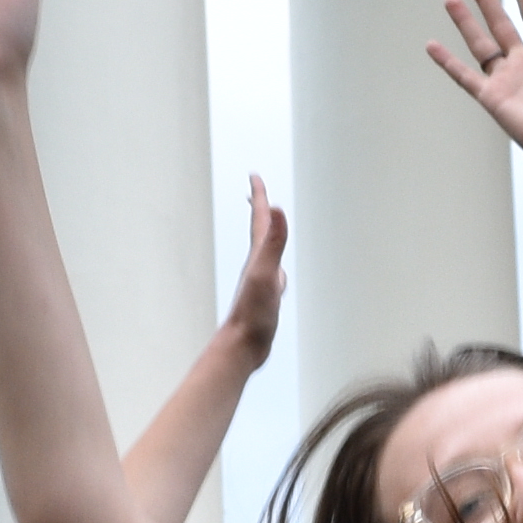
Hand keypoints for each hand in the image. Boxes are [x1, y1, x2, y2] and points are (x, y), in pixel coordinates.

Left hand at [216, 177, 290, 362]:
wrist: (243, 345)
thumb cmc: (253, 312)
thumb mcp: (266, 272)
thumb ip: (273, 242)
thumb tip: (277, 208)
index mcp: (258, 256)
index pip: (260, 220)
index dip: (259, 197)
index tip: (254, 176)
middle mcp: (257, 265)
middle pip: (259, 232)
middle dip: (259, 211)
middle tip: (257, 193)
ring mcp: (261, 281)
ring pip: (266, 252)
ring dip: (267, 236)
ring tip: (270, 229)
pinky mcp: (265, 298)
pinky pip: (273, 273)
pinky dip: (276, 264)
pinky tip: (279, 273)